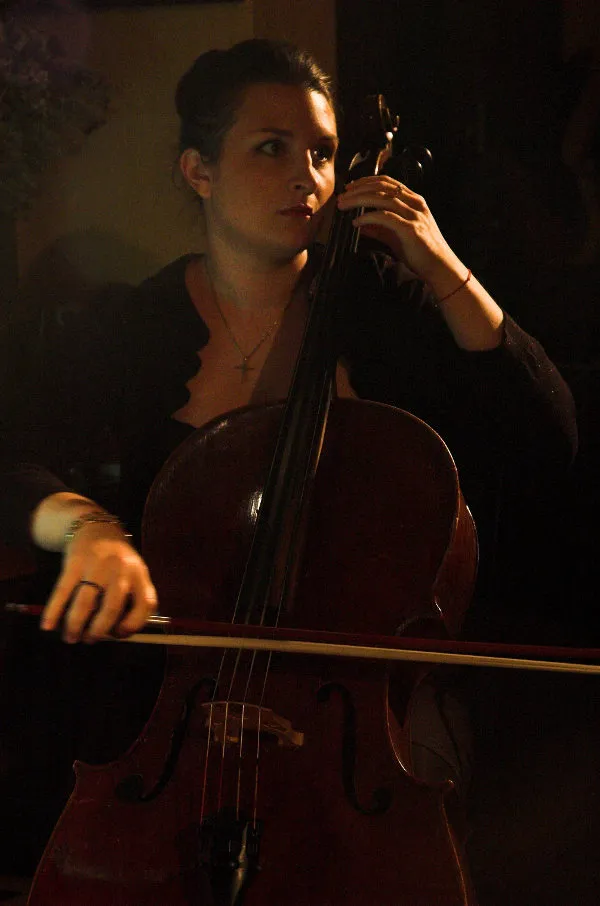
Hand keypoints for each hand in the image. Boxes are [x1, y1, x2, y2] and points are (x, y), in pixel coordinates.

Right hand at [41, 522, 157, 642]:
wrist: (96, 526)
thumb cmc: (117, 559)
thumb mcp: (133, 572)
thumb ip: (132, 598)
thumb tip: (115, 634)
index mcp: (139, 574)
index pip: (145, 604)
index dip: (134, 624)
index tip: (119, 634)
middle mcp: (120, 569)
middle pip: (112, 607)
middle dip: (99, 630)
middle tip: (90, 640)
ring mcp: (97, 565)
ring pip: (85, 603)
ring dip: (75, 625)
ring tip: (71, 637)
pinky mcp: (75, 562)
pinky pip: (63, 591)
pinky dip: (54, 611)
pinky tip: (48, 625)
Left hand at [336, 175, 461, 282]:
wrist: (439, 267)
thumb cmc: (420, 252)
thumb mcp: (396, 236)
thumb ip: (379, 228)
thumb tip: (359, 224)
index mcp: (413, 201)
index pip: (387, 182)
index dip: (366, 181)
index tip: (350, 187)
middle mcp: (415, 203)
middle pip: (382, 187)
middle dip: (358, 189)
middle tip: (341, 197)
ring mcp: (414, 215)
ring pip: (382, 198)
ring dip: (359, 200)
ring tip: (344, 206)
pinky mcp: (411, 229)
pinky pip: (386, 217)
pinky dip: (369, 217)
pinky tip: (356, 222)